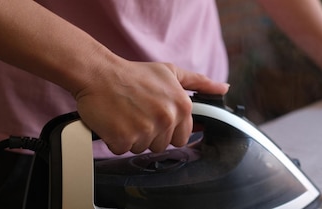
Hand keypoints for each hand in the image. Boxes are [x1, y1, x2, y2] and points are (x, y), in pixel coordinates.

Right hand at [74, 61, 228, 153]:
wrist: (98, 73)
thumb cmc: (132, 74)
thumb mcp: (170, 72)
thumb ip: (199, 82)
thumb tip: (224, 89)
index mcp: (182, 105)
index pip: (182, 137)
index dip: (167, 130)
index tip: (155, 117)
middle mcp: (167, 118)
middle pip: (162, 145)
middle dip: (150, 134)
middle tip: (137, 113)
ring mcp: (146, 130)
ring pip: (142, 148)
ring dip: (132, 137)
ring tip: (126, 114)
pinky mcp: (124, 138)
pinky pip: (122, 150)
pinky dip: (115, 139)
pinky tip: (114, 121)